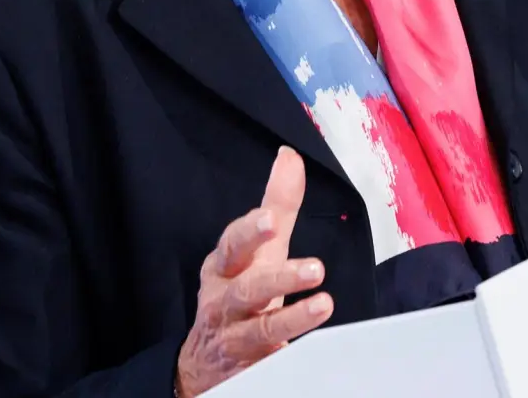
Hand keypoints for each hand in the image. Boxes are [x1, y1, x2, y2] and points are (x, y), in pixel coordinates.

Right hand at [175, 148, 332, 396]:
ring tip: (323, 305)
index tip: (271, 220)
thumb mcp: (256, 249)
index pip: (233, 245)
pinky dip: (284, 358)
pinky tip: (304, 351)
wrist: (205, 361)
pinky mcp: (246, 370)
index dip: (249, 232)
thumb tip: (290, 157)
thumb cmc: (238, 291)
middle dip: (278, 278)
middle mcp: (223, 302)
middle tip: (315, 268)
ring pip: (257, 332)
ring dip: (291, 319)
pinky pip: (265, 366)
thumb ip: (277, 205)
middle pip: (245, 290)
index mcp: (224, 267)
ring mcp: (232, 339)